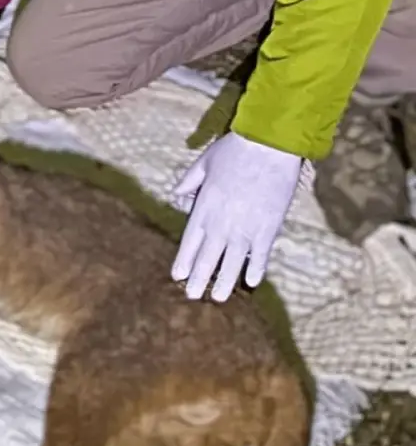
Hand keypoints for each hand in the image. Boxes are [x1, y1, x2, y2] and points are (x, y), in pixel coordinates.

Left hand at [171, 133, 302, 301]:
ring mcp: (246, 229)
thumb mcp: (202, 162)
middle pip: (208, 258)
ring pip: (232, 263)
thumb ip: (188, 183)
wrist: (269, 147)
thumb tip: (176, 197)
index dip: (184, 261)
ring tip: (218, 298)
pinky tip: (251, 282)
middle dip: (199, 279)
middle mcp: (222, 223)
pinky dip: (256, 269)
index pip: (190, 241)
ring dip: (224, 282)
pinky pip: (260, 256)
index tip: (177, 276)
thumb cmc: (234, 150)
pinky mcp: (268, 229)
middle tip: (192, 296)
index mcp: (204, 207)